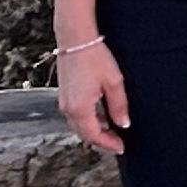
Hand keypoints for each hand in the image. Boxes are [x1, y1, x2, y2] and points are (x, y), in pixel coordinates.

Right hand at [57, 37, 126, 153]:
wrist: (76, 39)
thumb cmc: (95, 57)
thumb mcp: (113, 82)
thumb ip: (118, 106)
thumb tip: (123, 124)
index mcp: (80, 108)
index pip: (94, 136)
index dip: (108, 144)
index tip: (121, 147)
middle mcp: (68, 108)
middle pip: (84, 134)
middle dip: (101, 140)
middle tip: (118, 142)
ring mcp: (63, 101)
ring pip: (78, 125)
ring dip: (94, 130)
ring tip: (112, 130)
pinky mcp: (64, 94)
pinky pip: (75, 115)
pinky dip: (87, 120)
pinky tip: (100, 116)